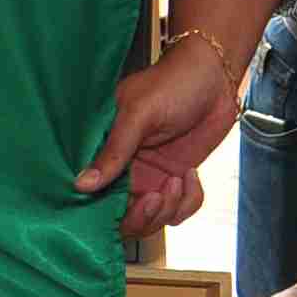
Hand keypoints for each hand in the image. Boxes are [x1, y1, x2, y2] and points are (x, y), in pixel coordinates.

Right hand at [75, 34, 242, 243]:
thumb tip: (81, 184)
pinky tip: (192, 175)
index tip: (129, 204)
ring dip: (169, 208)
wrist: (215, 77)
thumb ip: (113, 151)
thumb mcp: (139, 114)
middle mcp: (125, 170)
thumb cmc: (173, 83)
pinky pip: (179, 210)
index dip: (104, 212)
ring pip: (153, 220)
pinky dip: (189, 201)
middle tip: (157, 196)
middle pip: (123, 219)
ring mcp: (151, 177)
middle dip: (143, 216)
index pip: (92, 195)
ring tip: (178, 180)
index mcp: (104, 151)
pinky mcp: (176, 180)